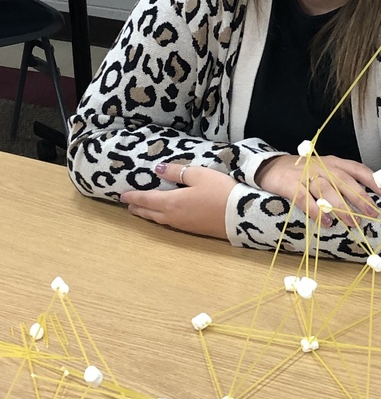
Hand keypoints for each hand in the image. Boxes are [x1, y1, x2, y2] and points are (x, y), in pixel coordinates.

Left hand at [120, 162, 237, 239]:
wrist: (241, 215)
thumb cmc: (221, 191)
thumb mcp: (199, 175)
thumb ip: (177, 172)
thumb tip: (158, 169)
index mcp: (172, 202)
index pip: (147, 199)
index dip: (134, 197)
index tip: (122, 196)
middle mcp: (174, 216)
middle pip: (151, 212)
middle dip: (139, 208)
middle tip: (129, 205)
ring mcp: (184, 225)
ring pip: (160, 219)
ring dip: (149, 214)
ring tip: (142, 211)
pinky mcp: (195, 229)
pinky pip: (171, 223)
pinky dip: (161, 218)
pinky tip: (165, 217)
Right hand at [255, 155, 380, 227]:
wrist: (270, 166)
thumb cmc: (303, 171)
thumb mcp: (324, 170)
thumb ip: (342, 181)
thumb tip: (366, 198)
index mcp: (333, 162)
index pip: (356, 168)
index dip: (372, 180)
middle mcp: (322, 166)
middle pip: (344, 181)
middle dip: (359, 198)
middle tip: (372, 213)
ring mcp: (306, 175)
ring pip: (327, 190)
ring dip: (341, 207)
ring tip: (352, 222)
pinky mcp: (290, 185)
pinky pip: (305, 199)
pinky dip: (315, 211)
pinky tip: (325, 222)